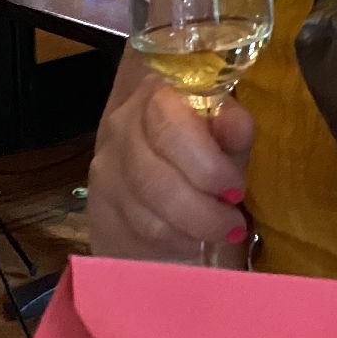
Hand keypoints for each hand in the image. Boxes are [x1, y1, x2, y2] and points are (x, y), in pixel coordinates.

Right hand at [86, 56, 255, 260]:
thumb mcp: (224, 130)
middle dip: (201, 210)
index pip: (168, 124)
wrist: (156, 164)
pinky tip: (193, 241)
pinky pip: (135, 234)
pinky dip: (171, 243)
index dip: (205, 163)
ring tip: (221, 234)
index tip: (235, 189)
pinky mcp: (100, 209)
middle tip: (234, 223)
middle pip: (152, 179)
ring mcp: (105, 169)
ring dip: (188, 230)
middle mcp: (120, 127)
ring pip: (142, 213)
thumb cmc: (201, 143)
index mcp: (154, 93)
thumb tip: (236, 127)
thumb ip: (232, 128)